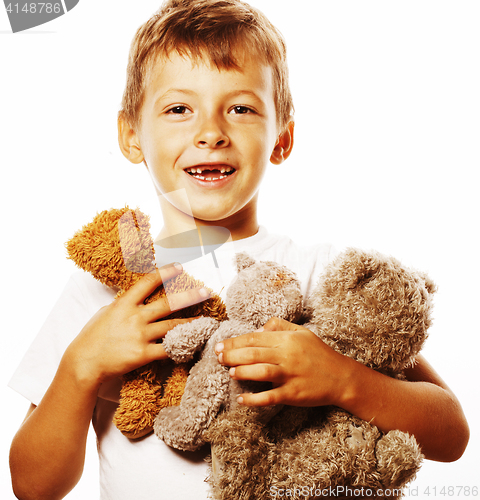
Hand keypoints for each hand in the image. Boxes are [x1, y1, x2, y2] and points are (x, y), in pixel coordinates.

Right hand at [65, 263, 209, 388]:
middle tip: (206, 291)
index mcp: (124, 304)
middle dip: (190, 296)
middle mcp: (135, 317)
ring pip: (172, 325)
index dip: (166, 273)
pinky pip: (167, 349)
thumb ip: (124, 304)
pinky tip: (193, 343)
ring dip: (191, 322)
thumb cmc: (91, 337)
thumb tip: (136, 297)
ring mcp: (140, 336)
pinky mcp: (143, 354)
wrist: (84, 363)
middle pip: (169, 303)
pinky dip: (181, 346)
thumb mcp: (105, 312)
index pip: (148, 282)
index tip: (179, 267)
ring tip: (205, 319)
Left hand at [215, 317, 354, 406]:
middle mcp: (287, 356)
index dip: (235, 342)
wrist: (341, 377)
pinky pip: (270, 397)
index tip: (221, 345)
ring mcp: (290, 376)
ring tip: (229, 372)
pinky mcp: (293, 394)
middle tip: (218, 357)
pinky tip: (242, 399)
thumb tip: (257, 329)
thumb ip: (279, 326)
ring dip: (242, 372)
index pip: (255, 338)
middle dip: (232, 355)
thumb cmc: (318, 353)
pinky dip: (254, 399)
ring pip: (260, 372)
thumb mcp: (301, 332)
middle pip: (253, 354)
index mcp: (287, 340)